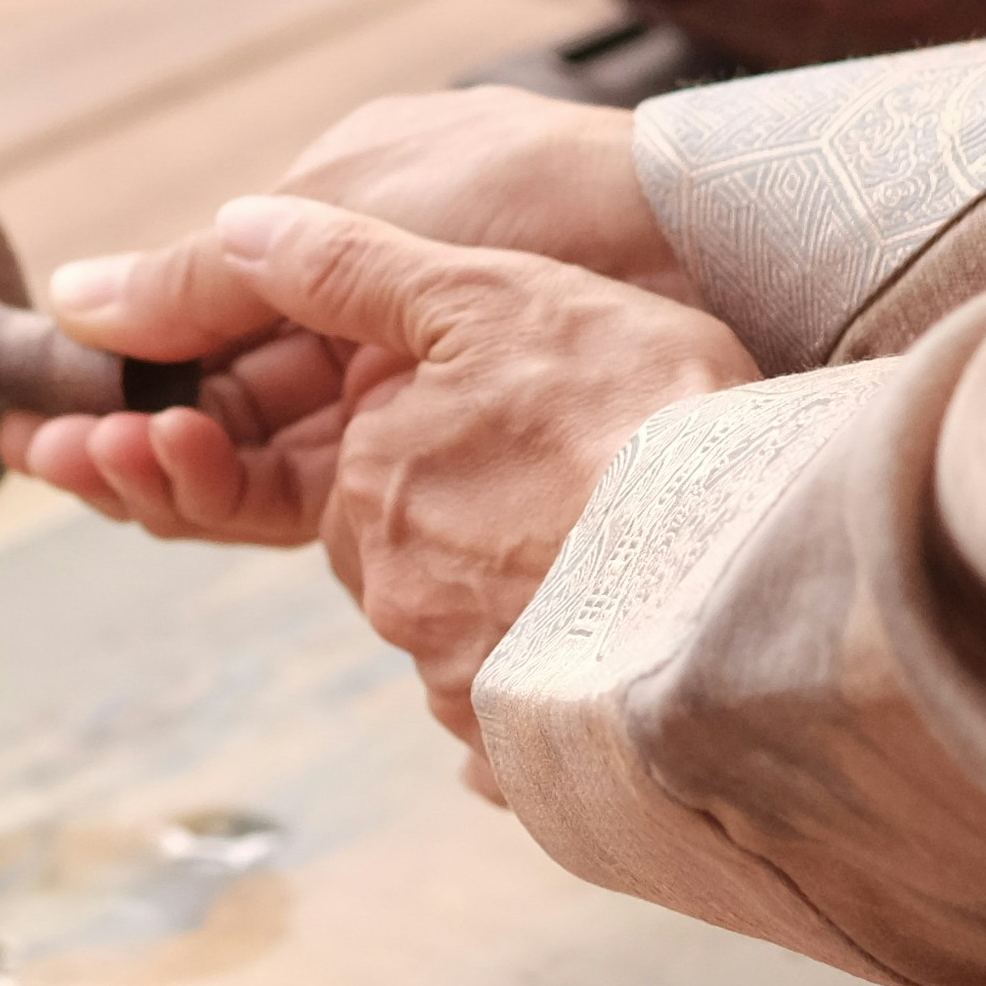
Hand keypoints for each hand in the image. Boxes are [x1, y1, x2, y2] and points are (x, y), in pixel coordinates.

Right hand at [3, 92, 683, 543]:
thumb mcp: (357, 216)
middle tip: (56, 460)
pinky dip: (253, 497)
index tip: (58, 411)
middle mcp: (379, 312)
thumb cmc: (541, 198)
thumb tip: (73, 298)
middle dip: (141, 429)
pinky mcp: (468, 459)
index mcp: (353, 216)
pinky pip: (334, 492)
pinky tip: (186, 498)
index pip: (217, 311)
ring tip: (110, 474)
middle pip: (234, 393)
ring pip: (272, 451)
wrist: (709, 245)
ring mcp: (423, 387)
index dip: (135, 365)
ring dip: (182, 466)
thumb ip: (216, 274)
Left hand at [221, 196, 755, 744]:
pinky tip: (625, 658)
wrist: (748, 564)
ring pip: (474, 636)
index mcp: (372, 483)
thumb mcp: (490, 296)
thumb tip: (236, 230)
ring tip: (629, 572)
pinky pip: (520, 731)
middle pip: (420, 551)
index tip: (550, 419)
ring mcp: (455, 680)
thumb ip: (353, 269)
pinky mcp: (518, 756)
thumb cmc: (637, 413)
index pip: (388, 454)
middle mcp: (392, 591)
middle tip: (594, 491)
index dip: (466, 427)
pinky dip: (559, 698)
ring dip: (528, 610)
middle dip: (483, 526)